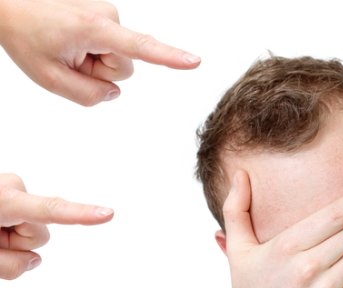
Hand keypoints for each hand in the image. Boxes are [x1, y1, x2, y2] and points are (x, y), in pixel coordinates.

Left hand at [0, 0, 200, 105]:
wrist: (8, 3)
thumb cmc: (25, 35)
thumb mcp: (49, 78)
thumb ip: (88, 96)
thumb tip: (114, 92)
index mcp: (95, 30)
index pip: (141, 48)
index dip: (170, 58)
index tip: (195, 62)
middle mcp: (108, 16)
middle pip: (123, 67)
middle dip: (98, 71)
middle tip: (67, 58)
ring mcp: (107, 12)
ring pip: (116, 57)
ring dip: (93, 60)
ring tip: (65, 46)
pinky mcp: (105, 13)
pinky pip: (108, 45)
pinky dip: (90, 49)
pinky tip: (69, 38)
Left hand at [0, 173, 113, 279]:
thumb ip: (11, 265)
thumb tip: (34, 260)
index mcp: (1, 199)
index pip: (49, 209)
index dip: (81, 214)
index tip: (108, 214)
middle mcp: (11, 187)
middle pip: (38, 233)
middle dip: (15, 244)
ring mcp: (11, 187)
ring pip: (32, 229)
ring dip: (9, 239)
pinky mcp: (12, 191)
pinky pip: (24, 221)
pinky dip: (7, 233)